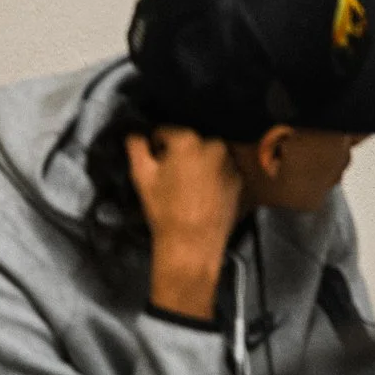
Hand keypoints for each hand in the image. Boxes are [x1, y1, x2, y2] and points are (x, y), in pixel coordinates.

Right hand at [128, 128, 241, 318]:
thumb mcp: (142, 177)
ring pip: (208, 155)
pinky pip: (222, 169)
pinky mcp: (239, 178)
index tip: (154, 161)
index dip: (156, 146)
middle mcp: (214, 144)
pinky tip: (202, 194)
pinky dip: (213, 175)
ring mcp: (230, 161)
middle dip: (179, 154)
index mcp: (188, 140)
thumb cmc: (164, 210)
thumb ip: (137, 148)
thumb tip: (135, 133)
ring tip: (187, 188)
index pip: (166, 132)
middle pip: (190, 142)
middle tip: (170, 177)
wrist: (192, 242)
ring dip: (198, 163)